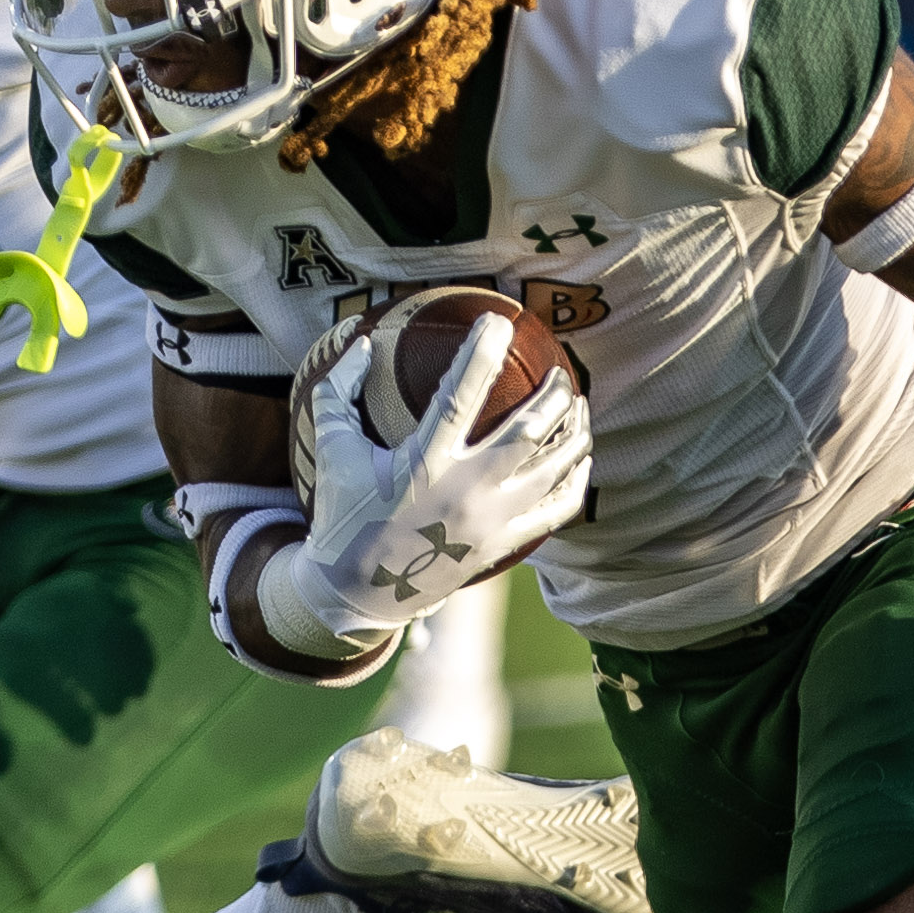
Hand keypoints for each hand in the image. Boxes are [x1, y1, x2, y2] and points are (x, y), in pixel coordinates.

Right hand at [260, 318, 592, 657]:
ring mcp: (491, 521)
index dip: (480, 353)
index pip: (460, 395)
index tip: (498, 320)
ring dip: (573, 431)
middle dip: (554, 394)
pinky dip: (577, 480)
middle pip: (530, 431)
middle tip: (560, 370)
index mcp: (425, 463)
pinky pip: (558, 509)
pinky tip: (580, 458)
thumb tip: (364, 341)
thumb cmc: (343, 514)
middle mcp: (465, 490)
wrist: (358, 592)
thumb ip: (339, 391)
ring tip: (579, 404)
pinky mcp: (504, 544)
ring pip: (554, 468)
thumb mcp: (333, 450)